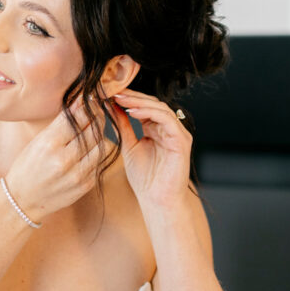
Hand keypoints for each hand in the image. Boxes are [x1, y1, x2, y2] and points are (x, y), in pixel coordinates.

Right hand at [5, 96, 108, 222]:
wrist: (23, 200)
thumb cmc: (27, 167)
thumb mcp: (38, 141)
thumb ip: (61, 123)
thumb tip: (79, 101)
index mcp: (49, 144)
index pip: (77, 117)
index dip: (88, 105)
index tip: (91, 99)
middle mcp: (64, 159)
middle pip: (92, 129)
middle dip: (97, 116)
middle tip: (97, 109)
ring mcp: (77, 174)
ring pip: (101, 144)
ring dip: (99, 134)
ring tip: (93, 128)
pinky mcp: (85, 184)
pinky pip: (100, 161)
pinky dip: (98, 151)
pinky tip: (91, 146)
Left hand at [110, 89, 191, 207]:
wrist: (157, 201)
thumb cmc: (145, 179)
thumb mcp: (128, 146)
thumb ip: (122, 126)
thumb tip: (110, 105)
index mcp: (157, 129)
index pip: (144, 106)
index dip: (127, 98)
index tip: (108, 92)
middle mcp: (169, 128)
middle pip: (152, 103)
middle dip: (131, 96)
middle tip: (112, 89)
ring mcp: (177, 133)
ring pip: (159, 108)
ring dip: (138, 101)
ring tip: (119, 98)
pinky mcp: (181, 140)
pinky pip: (166, 120)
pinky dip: (149, 113)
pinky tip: (132, 111)